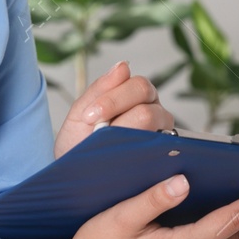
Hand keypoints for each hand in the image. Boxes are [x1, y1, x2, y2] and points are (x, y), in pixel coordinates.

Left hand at [53, 60, 173, 158]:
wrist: (75, 173)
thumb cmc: (79, 143)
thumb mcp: (81, 114)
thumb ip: (100, 89)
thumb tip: (123, 66)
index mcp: (136, 95)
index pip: (138, 86)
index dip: (113, 99)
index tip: (90, 115)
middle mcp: (154, 111)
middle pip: (148, 103)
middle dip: (117, 112)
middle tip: (95, 128)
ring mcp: (161, 134)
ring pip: (156, 124)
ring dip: (127, 134)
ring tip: (105, 145)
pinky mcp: (163, 158)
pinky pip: (160, 152)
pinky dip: (141, 153)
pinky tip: (122, 159)